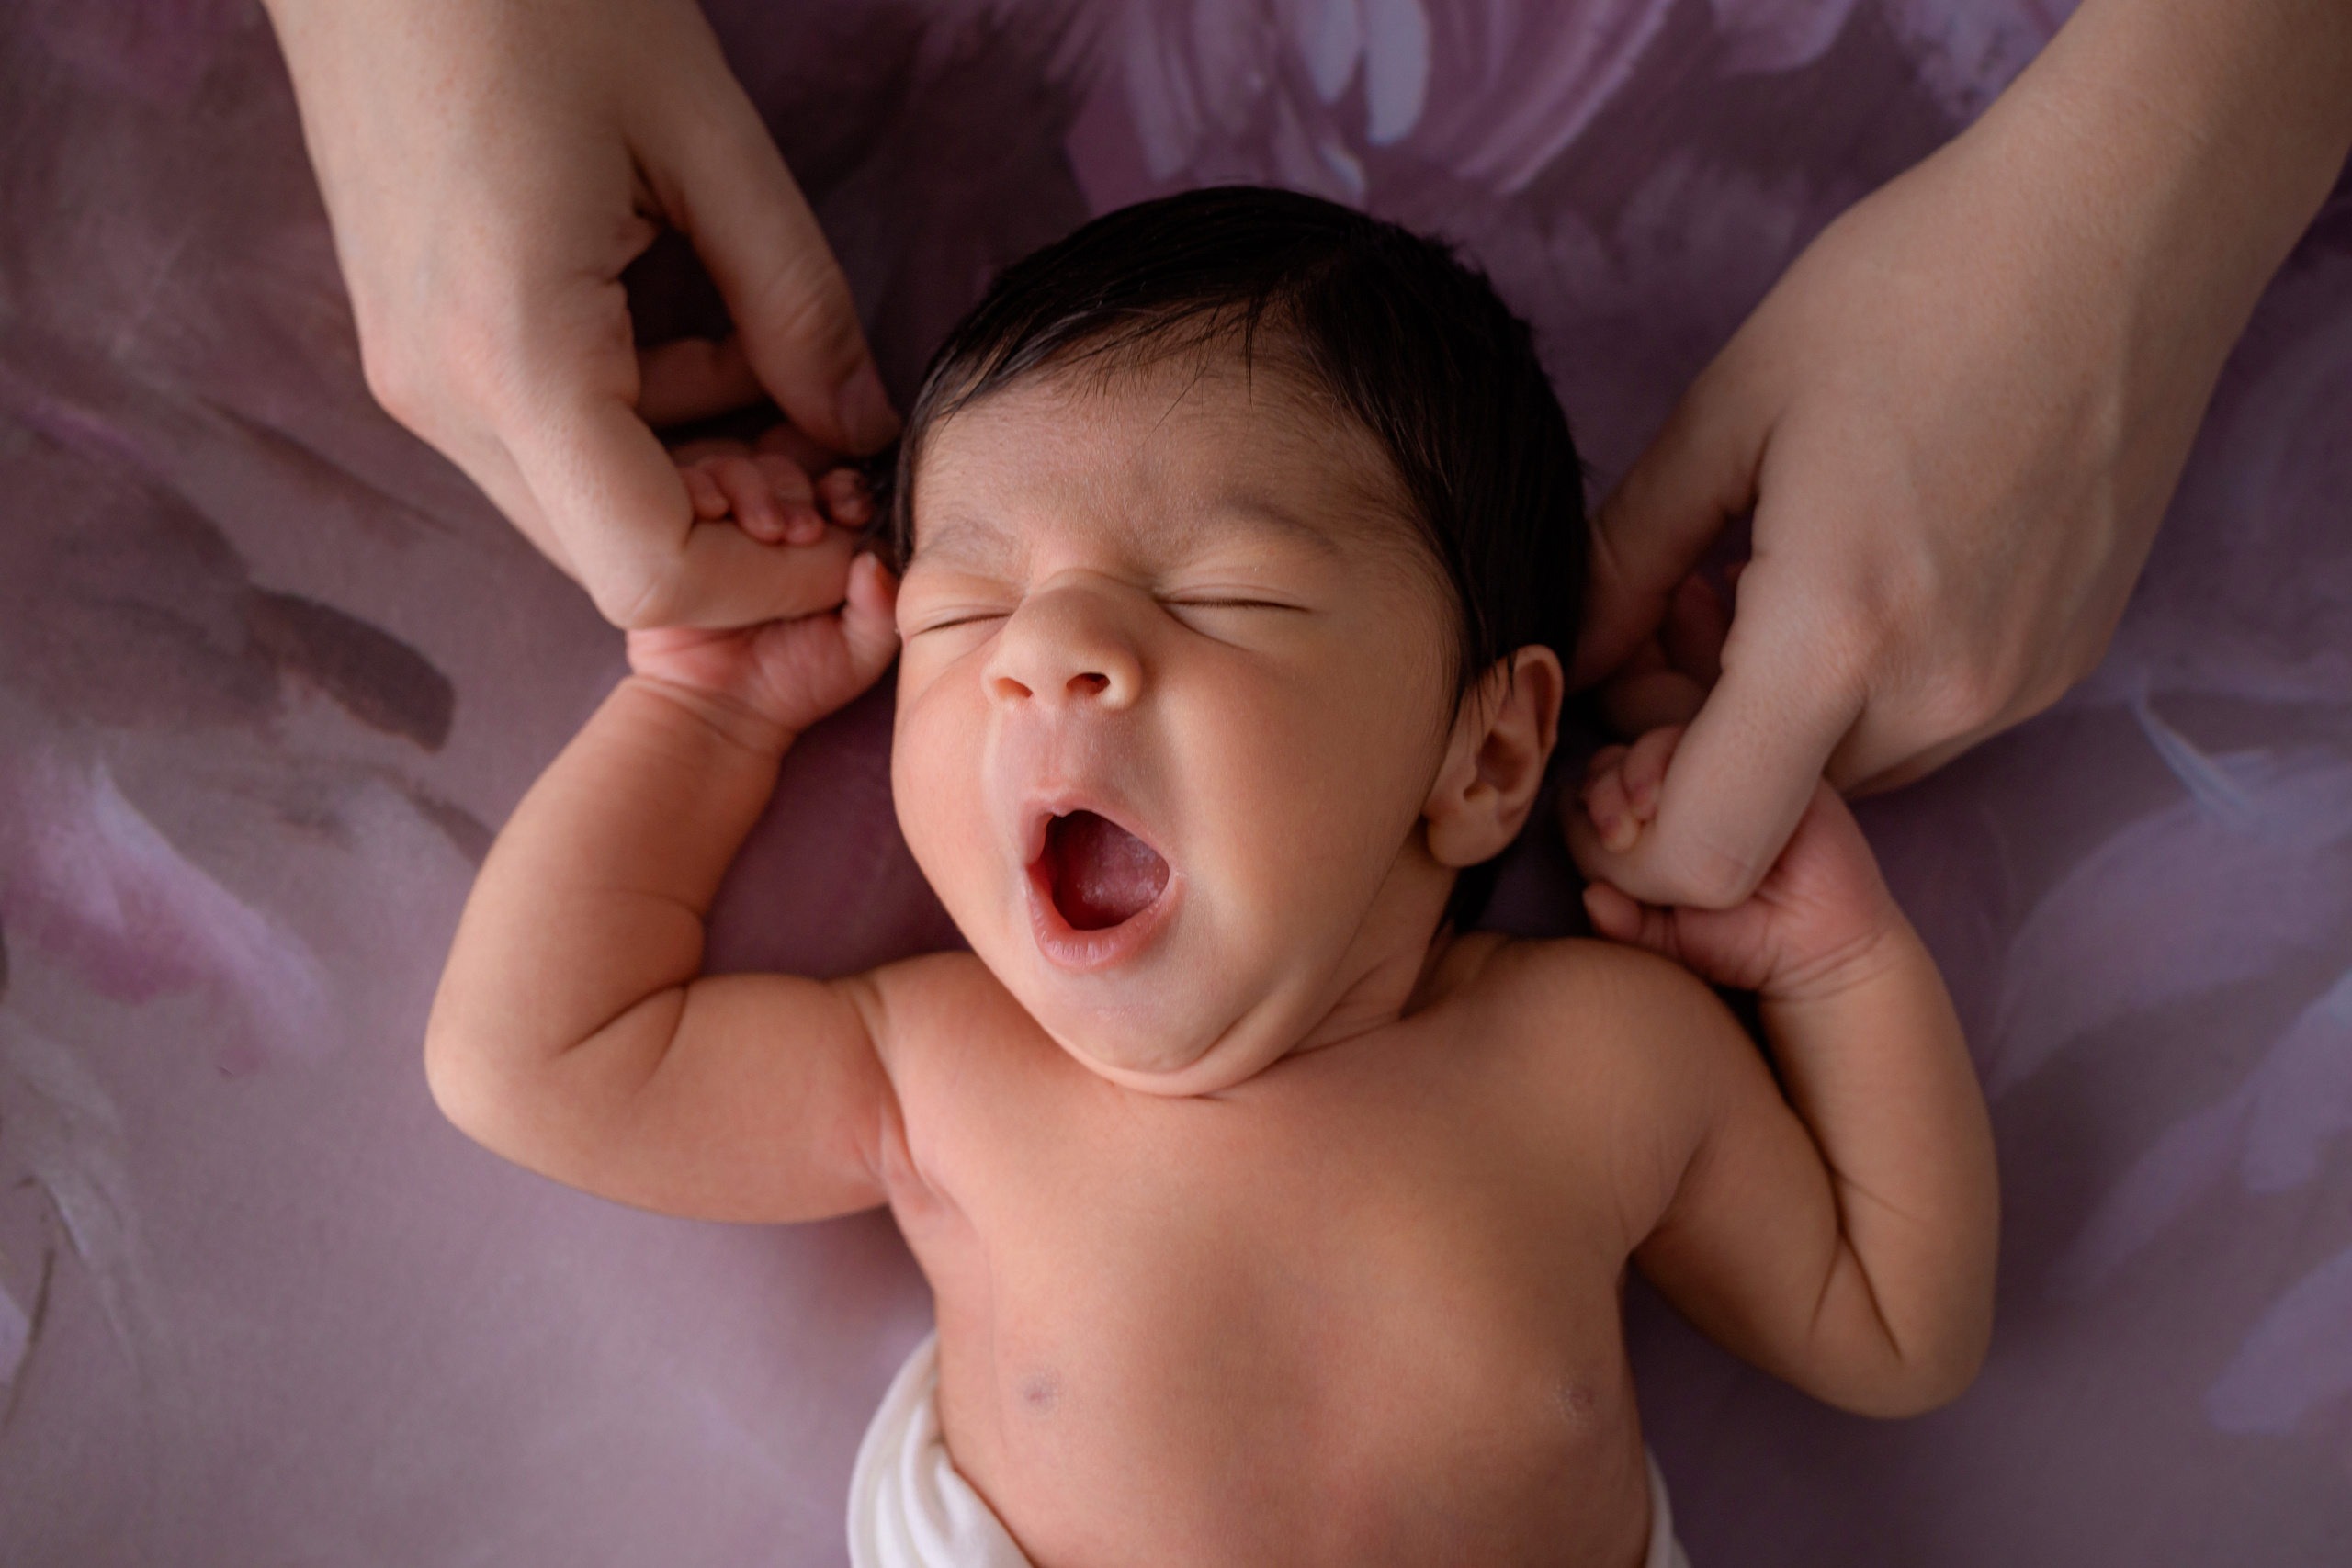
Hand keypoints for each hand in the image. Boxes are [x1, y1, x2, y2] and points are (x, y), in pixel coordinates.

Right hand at [263, 0, 899, 629]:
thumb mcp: (709, 142)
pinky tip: (703, 337)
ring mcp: (416, 378)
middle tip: (832, 454)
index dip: (770, 582)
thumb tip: (861, 430)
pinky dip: (645, 422)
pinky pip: (549, 443)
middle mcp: (442, 399)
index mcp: (511, 356)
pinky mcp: (418, 349)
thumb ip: (798, 307)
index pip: (650, 572)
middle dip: (743, 533)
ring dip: (699, 472)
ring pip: (585, 507)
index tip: (855, 533)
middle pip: (617, 558)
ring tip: (777, 369)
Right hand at [626, 443, 898, 743]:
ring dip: (751, 487)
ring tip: (762, 531)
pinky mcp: (669, 526)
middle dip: (795, 489)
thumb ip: (881, 605)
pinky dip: (698, 486)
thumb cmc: (792, 682)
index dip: (845, 490)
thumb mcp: (858, 651)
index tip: (848, 510)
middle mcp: (767, 523)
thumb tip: (872, 557)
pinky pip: (680, 483)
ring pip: (731, 467)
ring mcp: (716, 523)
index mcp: (820, 541)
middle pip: (783, 468)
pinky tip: (712, 511)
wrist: (714, 712)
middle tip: (803, 529)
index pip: (835, 487)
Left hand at [1568, 729, 1903, 1002]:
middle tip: (1612, 833)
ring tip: (1639, 816)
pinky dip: (1682, 754)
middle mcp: (1688, 794)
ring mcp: (1728, 774)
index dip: (1582, 808)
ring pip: (1659, 740)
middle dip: (1602, 789)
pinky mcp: (1770, 763)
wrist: (1823, 950)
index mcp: (1654, 827)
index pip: (1601, 792)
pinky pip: (1717, 733)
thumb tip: (1588, 897)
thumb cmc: (1743, 944)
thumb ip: (1625, 926)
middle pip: (1621, 758)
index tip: (1586, 837)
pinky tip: (1675, 797)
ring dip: (1633, 769)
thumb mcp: (1667, 942)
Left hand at [1571, 0, 2351, 909]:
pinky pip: (1919, 728)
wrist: (2121, 229)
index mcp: (1836, 635)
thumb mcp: (1725, 413)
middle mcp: (1938, 695)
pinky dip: (1856, 689)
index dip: (1633, 829)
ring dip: (1775, 715)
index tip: (1611, 722)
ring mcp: (2013, 689)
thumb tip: (1570, 656)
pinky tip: (1852, 569)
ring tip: (1763, 575)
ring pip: (1842, 774)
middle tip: (1677, 607)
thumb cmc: (1909, 289)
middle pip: (1769, 812)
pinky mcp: (2060, 664)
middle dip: (1691, 740)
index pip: (1709, 852)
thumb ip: (1626, 560)